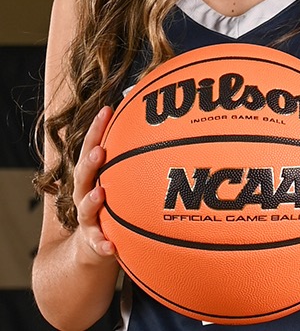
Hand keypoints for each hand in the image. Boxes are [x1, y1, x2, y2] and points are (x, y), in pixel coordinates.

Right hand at [72, 106, 116, 261]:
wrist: (91, 245)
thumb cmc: (111, 202)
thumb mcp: (116, 178)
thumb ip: (130, 157)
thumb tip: (158, 125)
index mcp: (91, 176)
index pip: (91, 147)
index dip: (97, 129)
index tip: (107, 110)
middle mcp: (84, 194)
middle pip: (83, 175)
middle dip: (90, 162)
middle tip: (99, 151)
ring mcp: (87, 219)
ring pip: (85, 209)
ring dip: (91, 201)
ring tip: (100, 193)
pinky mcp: (93, 243)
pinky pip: (98, 245)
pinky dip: (103, 246)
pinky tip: (111, 247)